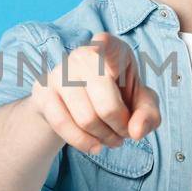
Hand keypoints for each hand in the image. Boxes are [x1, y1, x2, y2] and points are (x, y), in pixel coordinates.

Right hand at [29, 31, 161, 155]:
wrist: (77, 104)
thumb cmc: (117, 96)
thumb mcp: (141, 103)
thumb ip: (149, 114)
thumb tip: (136, 131)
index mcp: (111, 49)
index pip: (108, 45)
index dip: (106, 48)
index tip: (104, 47)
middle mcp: (82, 55)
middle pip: (106, 104)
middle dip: (120, 127)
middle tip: (124, 133)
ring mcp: (59, 72)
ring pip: (86, 119)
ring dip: (104, 137)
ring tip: (111, 139)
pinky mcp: (43, 92)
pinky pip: (62, 124)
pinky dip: (83, 142)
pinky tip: (94, 146)